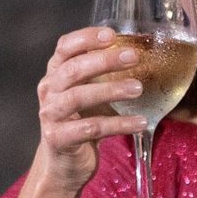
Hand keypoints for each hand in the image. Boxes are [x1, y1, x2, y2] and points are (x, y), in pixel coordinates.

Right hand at [34, 27, 146, 191]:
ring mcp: (50, 115)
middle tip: (134, 58)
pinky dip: (118, 124)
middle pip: (73, 70)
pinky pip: (90, 128)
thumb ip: (107, 72)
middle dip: (104, 61)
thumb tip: (147, 50)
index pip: (65, 47)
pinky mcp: (58, 139)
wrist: (65, 163)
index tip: (112, 34)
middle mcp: (49, 90)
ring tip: (138, 88)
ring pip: (78, 97)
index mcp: (56, 72)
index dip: (86, 38)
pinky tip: (140, 122)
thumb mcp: (92, 91)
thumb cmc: (84, 119)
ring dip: (110, 91)